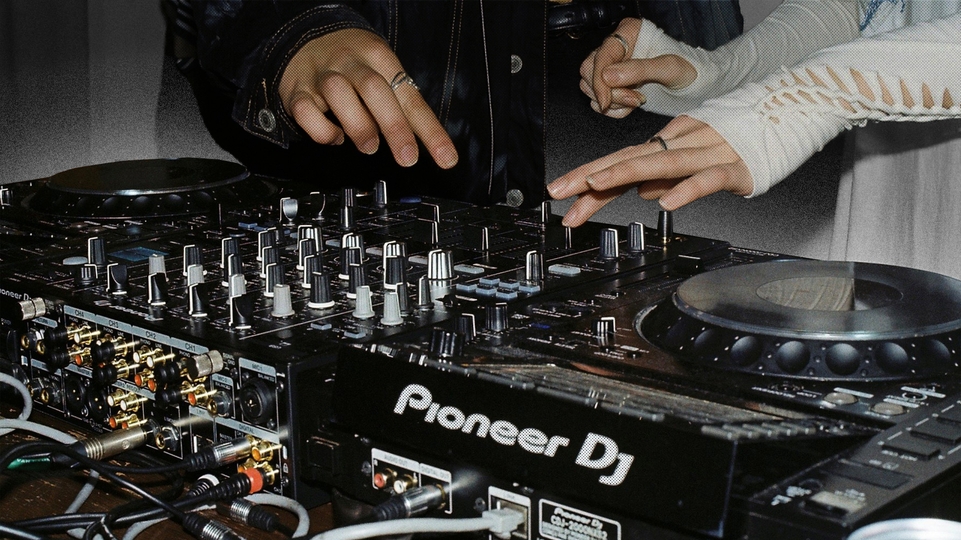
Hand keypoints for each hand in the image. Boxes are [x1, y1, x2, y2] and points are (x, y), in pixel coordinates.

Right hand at [278, 28, 457, 168]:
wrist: (307, 40)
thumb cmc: (355, 67)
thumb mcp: (384, 76)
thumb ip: (404, 109)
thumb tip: (432, 148)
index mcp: (379, 57)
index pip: (411, 96)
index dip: (431, 131)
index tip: (446, 158)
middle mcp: (350, 62)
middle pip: (374, 88)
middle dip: (394, 126)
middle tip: (407, 157)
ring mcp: (321, 75)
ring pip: (338, 93)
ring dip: (358, 126)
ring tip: (369, 146)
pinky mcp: (297, 91)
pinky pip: (306, 111)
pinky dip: (322, 131)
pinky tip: (335, 137)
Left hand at [546, 116, 752, 226]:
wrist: (790, 117)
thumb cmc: (739, 141)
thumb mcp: (695, 160)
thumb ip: (668, 177)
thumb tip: (642, 192)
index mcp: (670, 142)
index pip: (621, 159)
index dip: (588, 176)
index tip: (559, 193)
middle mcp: (683, 142)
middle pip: (629, 159)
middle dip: (590, 177)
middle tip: (558, 192)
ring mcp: (708, 152)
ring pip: (663, 163)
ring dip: (625, 174)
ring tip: (595, 186)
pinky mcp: (736, 167)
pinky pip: (708, 179)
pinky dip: (686, 190)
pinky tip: (666, 203)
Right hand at [581, 18, 696, 117]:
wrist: (694, 84)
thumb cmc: (687, 70)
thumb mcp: (669, 68)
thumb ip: (639, 69)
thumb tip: (607, 76)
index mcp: (628, 32)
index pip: (600, 57)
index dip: (599, 81)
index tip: (606, 101)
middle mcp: (616, 48)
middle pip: (589, 72)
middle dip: (608, 92)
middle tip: (635, 100)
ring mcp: (612, 66)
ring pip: (590, 88)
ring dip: (611, 102)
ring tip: (638, 100)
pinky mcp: (612, 84)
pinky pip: (598, 100)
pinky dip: (613, 109)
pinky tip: (633, 105)